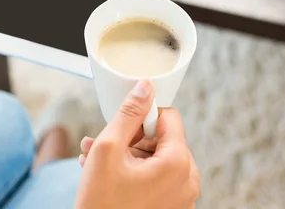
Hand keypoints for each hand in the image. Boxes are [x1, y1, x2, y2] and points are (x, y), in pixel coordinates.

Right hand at [74, 80, 199, 208]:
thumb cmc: (101, 204)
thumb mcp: (109, 149)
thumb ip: (129, 112)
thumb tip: (146, 86)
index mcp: (179, 163)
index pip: (168, 116)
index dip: (141, 119)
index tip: (121, 132)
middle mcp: (188, 181)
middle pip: (162, 139)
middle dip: (129, 139)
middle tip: (100, 147)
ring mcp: (182, 199)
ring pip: (156, 159)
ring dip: (126, 156)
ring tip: (95, 162)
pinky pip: (158, 180)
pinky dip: (134, 174)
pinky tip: (107, 177)